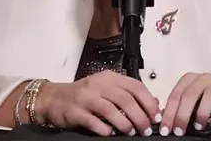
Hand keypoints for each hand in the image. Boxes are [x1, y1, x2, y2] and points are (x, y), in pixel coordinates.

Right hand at [35, 71, 161, 136]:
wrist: (54, 99)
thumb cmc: (84, 95)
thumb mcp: (107, 89)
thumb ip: (129, 94)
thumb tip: (154, 103)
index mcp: (110, 78)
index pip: (135, 86)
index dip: (149, 102)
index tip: (156, 116)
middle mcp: (98, 85)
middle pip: (126, 99)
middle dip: (140, 117)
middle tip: (146, 129)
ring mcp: (86, 98)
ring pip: (111, 110)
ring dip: (125, 124)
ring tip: (130, 132)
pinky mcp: (75, 111)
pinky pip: (94, 122)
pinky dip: (105, 129)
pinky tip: (110, 133)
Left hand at [160, 73, 210, 134]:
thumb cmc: (210, 100)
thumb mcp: (192, 102)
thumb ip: (178, 108)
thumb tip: (163, 119)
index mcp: (189, 79)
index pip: (175, 95)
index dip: (169, 113)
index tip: (166, 128)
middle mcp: (203, 79)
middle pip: (189, 94)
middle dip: (182, 115)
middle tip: (179, 131)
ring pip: (208, 95)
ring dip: (201, 114)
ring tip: (198, 126)